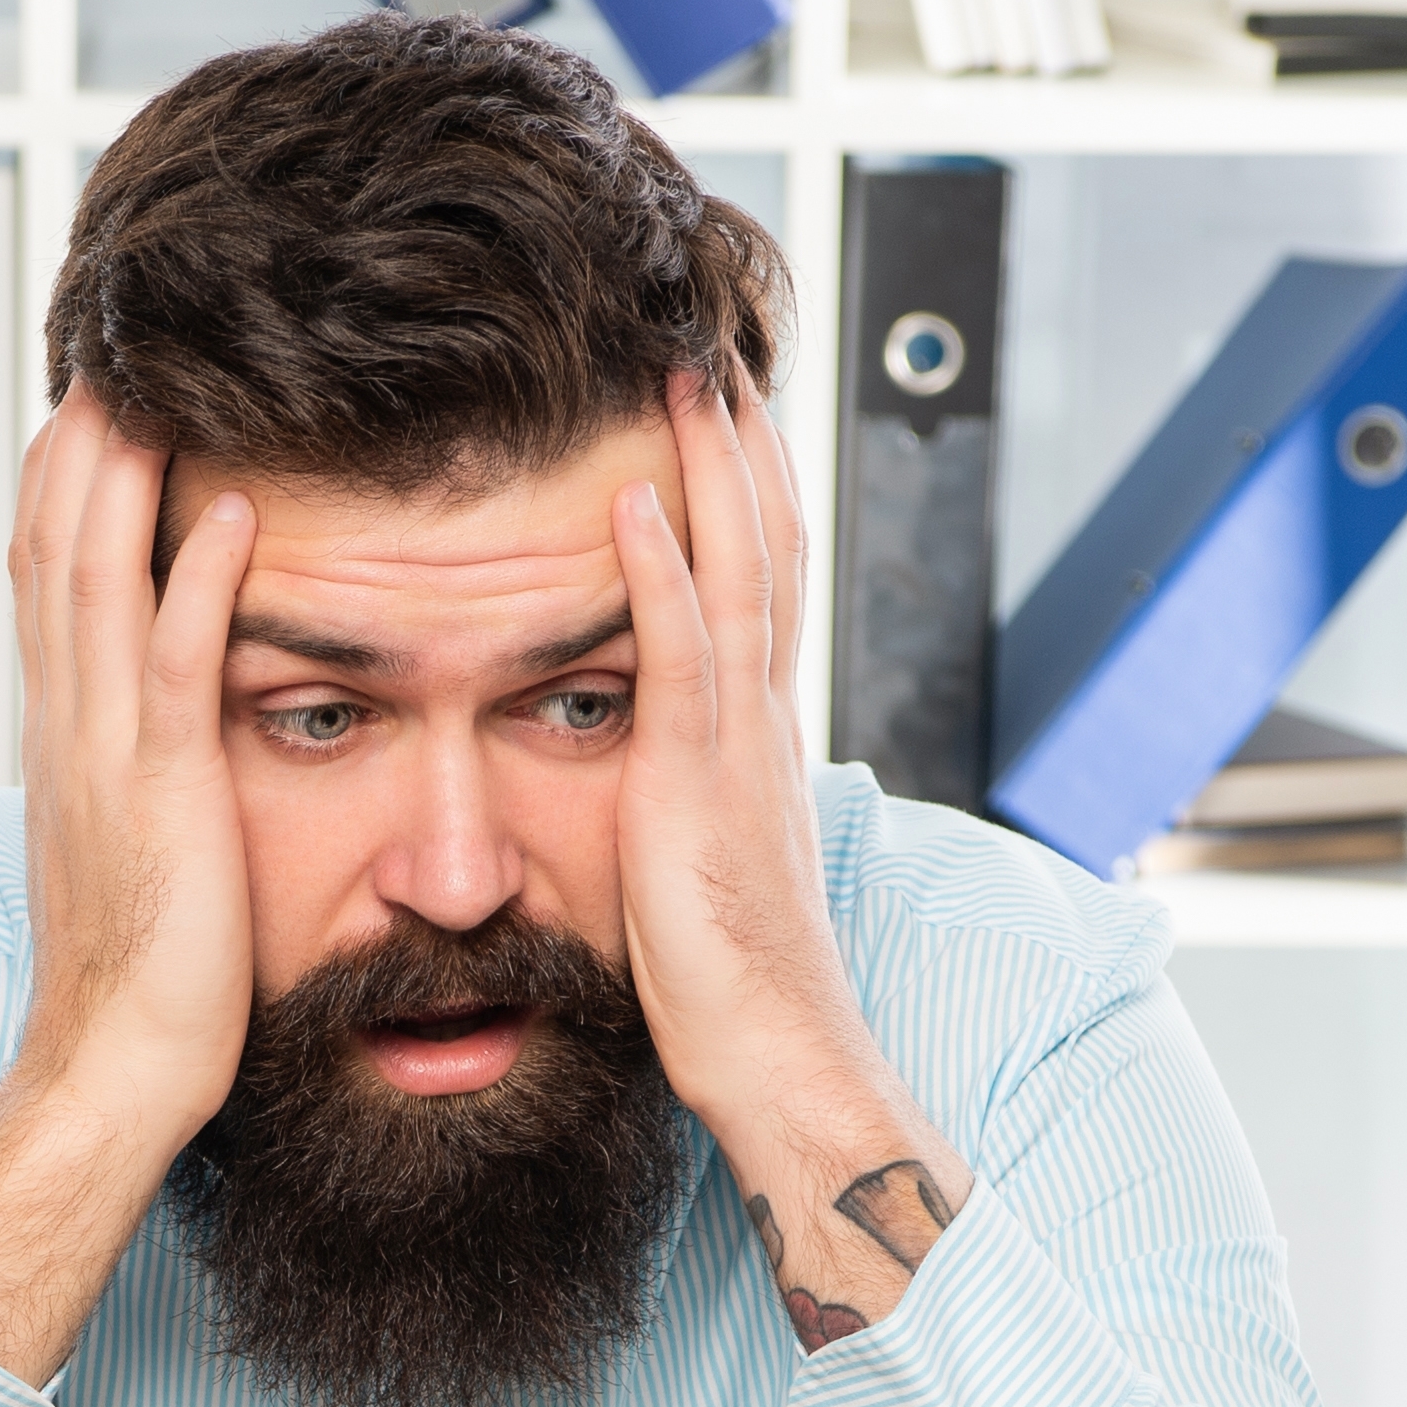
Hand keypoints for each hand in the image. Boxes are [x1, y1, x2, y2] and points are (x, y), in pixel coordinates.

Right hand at [5, 390, 257, 1133]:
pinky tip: (235, 511)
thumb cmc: (141, 975)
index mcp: (65, 732)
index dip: (66, 473)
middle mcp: (70, 726)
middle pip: (55, 542)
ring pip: (98, 579)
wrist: (111, 1069)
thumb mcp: (131, 840)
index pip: (48, 570)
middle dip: (81, 435)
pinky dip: (199, 583)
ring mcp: (107, 755)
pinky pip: (176, 669)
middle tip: (117, 339)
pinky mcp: (161, 796)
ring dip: (124, 471)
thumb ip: (137, 762)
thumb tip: (160, 718)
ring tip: (156, 376)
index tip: (96, 394)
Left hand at [615, 365, 971, 1347]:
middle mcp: (760, 723)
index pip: (757, 579)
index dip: (741, 489)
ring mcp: (738, 748)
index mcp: (754, 737)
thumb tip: (646, 767)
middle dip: (739, 442)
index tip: (714, 409)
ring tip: (682, 372)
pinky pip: (682, 660)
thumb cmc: (725, 990)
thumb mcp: (693, 864)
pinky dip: (661, 576)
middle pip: (767, 544)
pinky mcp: (699, 789)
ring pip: (738, 571)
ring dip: (709, 468)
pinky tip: (631, 504)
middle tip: (708, 342)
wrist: (775, 1064)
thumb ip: (677, 798)